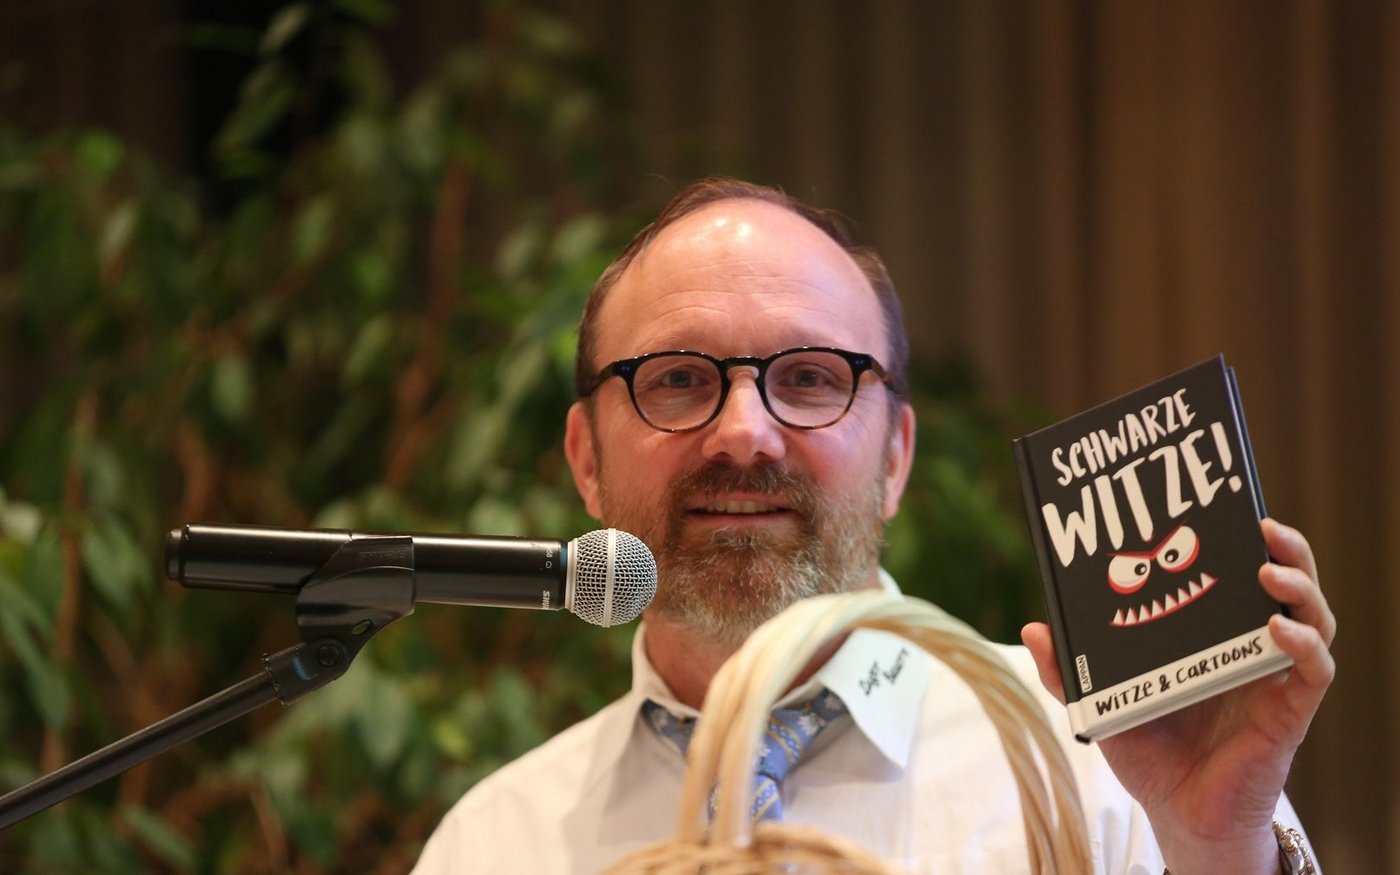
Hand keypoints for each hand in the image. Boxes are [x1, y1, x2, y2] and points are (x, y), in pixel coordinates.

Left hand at [1021, 518, 1335, 874]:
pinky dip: (1304, 646)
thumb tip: (1034, 628)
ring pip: (1312, 618)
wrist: (1179, 816)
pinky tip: (1279, 629)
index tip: (1222, 505)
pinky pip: (1314, 672)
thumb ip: (1067, 672)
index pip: (1234, 575)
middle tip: (1262, 523)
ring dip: (1299, 586)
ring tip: (1270, 569)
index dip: (1237, 540)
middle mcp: (1249, 648)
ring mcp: (1273, 679)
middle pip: (1285, 584)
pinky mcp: (1289, 713)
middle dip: (1283, 548)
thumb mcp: (1102, 704)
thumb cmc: (1149, 754)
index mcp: (1210, 635)